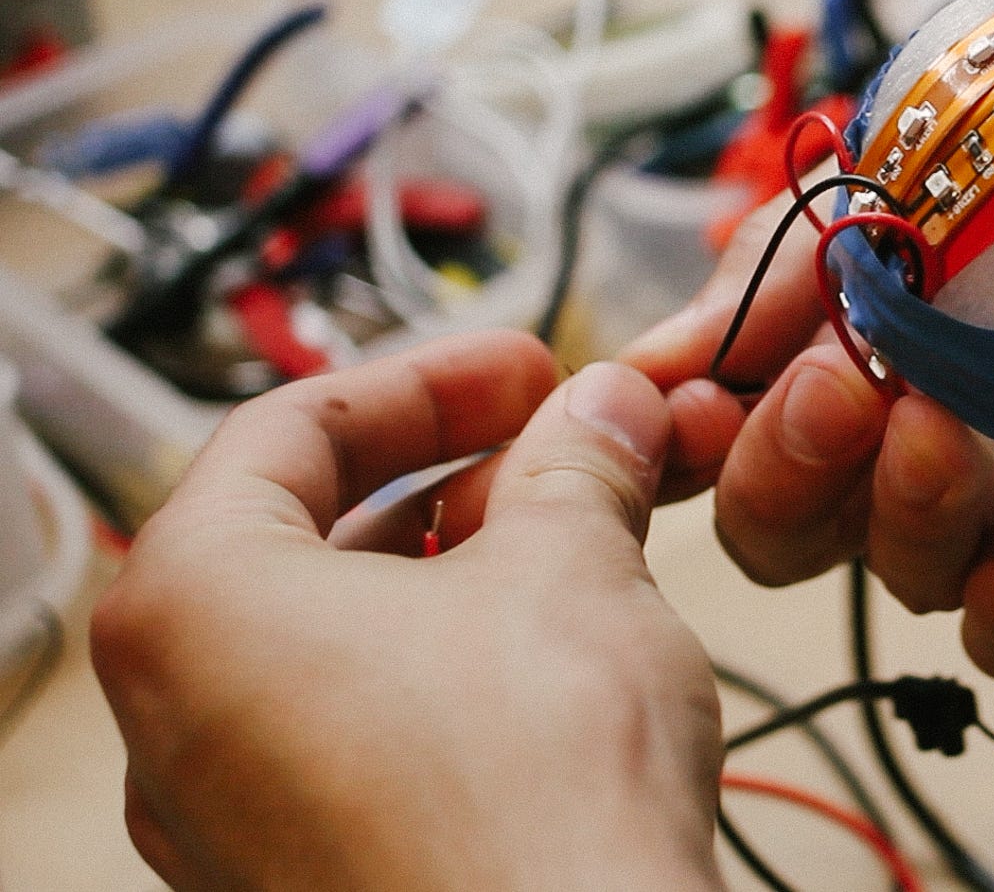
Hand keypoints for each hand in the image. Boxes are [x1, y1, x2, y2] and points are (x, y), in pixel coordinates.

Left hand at [91, 331, 723, 891]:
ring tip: (577, 549)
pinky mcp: (304, 882)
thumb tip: (600, 413)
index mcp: (191, 608)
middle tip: (562, 449)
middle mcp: (177, 721)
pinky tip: (554, 664)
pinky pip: (363, 736)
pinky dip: (449, 673)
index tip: (524, 368)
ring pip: (341, 643)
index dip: (432, 380)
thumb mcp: (572, 566)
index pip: (290, 429)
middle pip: (310, 536)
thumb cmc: (530, 798)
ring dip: (461, 573)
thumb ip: (576, 464)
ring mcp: (232, 819)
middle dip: (454, 478)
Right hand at [622, 184, 993, 681]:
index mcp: (854, 350)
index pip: (717, 440)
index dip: (684, 442)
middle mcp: (916, 447)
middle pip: (783, 533)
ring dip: (907, 516)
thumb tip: (634, 374)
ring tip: (957, 430)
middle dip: (787, 474)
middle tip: (843, 393)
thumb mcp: (929, 178)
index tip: (688, 406)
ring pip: (901, 582)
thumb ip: (793, 274)